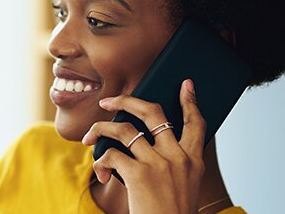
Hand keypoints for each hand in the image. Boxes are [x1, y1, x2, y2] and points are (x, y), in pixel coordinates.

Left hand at [82, 79, 205, 213]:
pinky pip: (111, 155)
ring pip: (122, 129)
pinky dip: (100, 162)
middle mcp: (177, 158)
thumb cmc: (171, 213)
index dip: (190, 102)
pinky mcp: (138, 175)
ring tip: (89, 137)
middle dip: (127, 100)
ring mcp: (158, 164)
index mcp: (193, 161)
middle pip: (152, 113)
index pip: (195, 124)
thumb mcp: (184, 186)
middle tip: (109, 101)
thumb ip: (174, 163)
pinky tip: (103, 173)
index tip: (186, 84)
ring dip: (100, 130)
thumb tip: (145, 142)